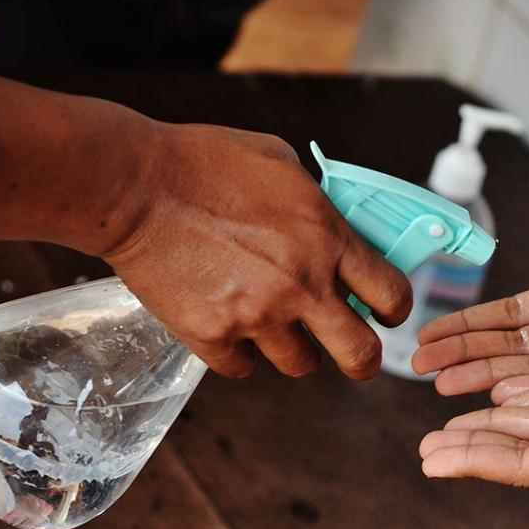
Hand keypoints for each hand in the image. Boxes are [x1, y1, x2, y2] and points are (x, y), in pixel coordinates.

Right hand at [103, 123, 411, 378]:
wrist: (134, 186)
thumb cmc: (204, 161)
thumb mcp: (280, 162)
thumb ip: (317, 202)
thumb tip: (335, 225)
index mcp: (326, 239)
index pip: (392, 295)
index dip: (395, 308)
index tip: (386, 311)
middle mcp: (301, 285)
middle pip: (360, 355)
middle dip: (364, 359)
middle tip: (354, 352)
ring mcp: (256, 316)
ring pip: (300, 365)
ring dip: (295, 349)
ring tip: (276, 325)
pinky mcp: (212, 336)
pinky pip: (243, 368)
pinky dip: (241, 355)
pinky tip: (232, 328)